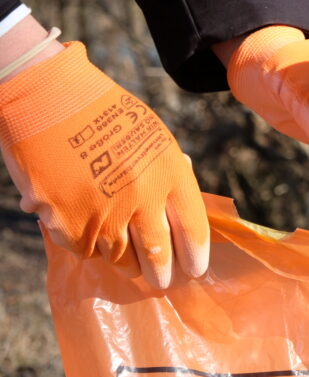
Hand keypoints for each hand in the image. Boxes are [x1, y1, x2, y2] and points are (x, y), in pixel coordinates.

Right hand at [0, 41, 208, 288]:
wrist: (46, 95)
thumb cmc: (102, 112)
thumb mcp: (152, 136)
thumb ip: (168, 174)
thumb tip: (180, 209)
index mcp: (170, 172)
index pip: (194, 228)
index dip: (196, 256)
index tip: (195, 270)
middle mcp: (142, 196)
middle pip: (159, 253)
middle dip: (162, 274)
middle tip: (161, 281)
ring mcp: (104, 211)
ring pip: (121, 257)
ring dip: (127, 265)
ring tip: (129, 265)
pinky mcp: (68, 221)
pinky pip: (85, 250)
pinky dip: (89, 248)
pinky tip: (89, 238)